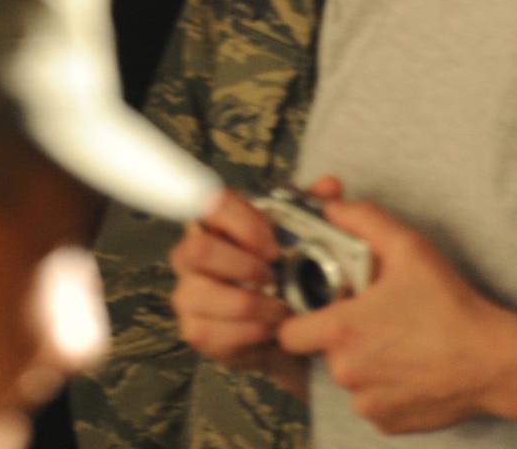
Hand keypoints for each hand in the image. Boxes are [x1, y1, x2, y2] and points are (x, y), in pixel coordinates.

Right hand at [170, 187, 305, 396]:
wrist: (278, 328)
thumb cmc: (282, 275)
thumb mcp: (298, 237)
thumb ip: (311, 209)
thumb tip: (330, 185)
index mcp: (212, 221)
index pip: (210, 204)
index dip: (243, 222)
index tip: (273, 246)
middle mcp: (189, 253)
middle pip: (200, 249)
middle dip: (245, 266)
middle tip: (276, 278)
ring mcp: (187, 293)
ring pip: (211, 294)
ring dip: (255, 305)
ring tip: (281, 308)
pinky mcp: (194, 330)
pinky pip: (218, 331)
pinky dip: (252, 331)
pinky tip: (270, 327)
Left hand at [276, 183, 516, 432]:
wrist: (493, 361)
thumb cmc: (449, 304)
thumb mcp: (407, 246)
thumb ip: (361, 219)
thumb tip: (329, 207)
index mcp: (342, 331)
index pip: (288, 331)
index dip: (299, 316)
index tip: (320, 305)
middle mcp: (347, 373)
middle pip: (323, 350)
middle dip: (340, 333)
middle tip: (374, 315)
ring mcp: (367, 404)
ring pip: (349, 377)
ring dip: (364, 361)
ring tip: (397, 340)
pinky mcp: (389, 424)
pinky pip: (372, 400)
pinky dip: (384, 386)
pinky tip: (410, 366)